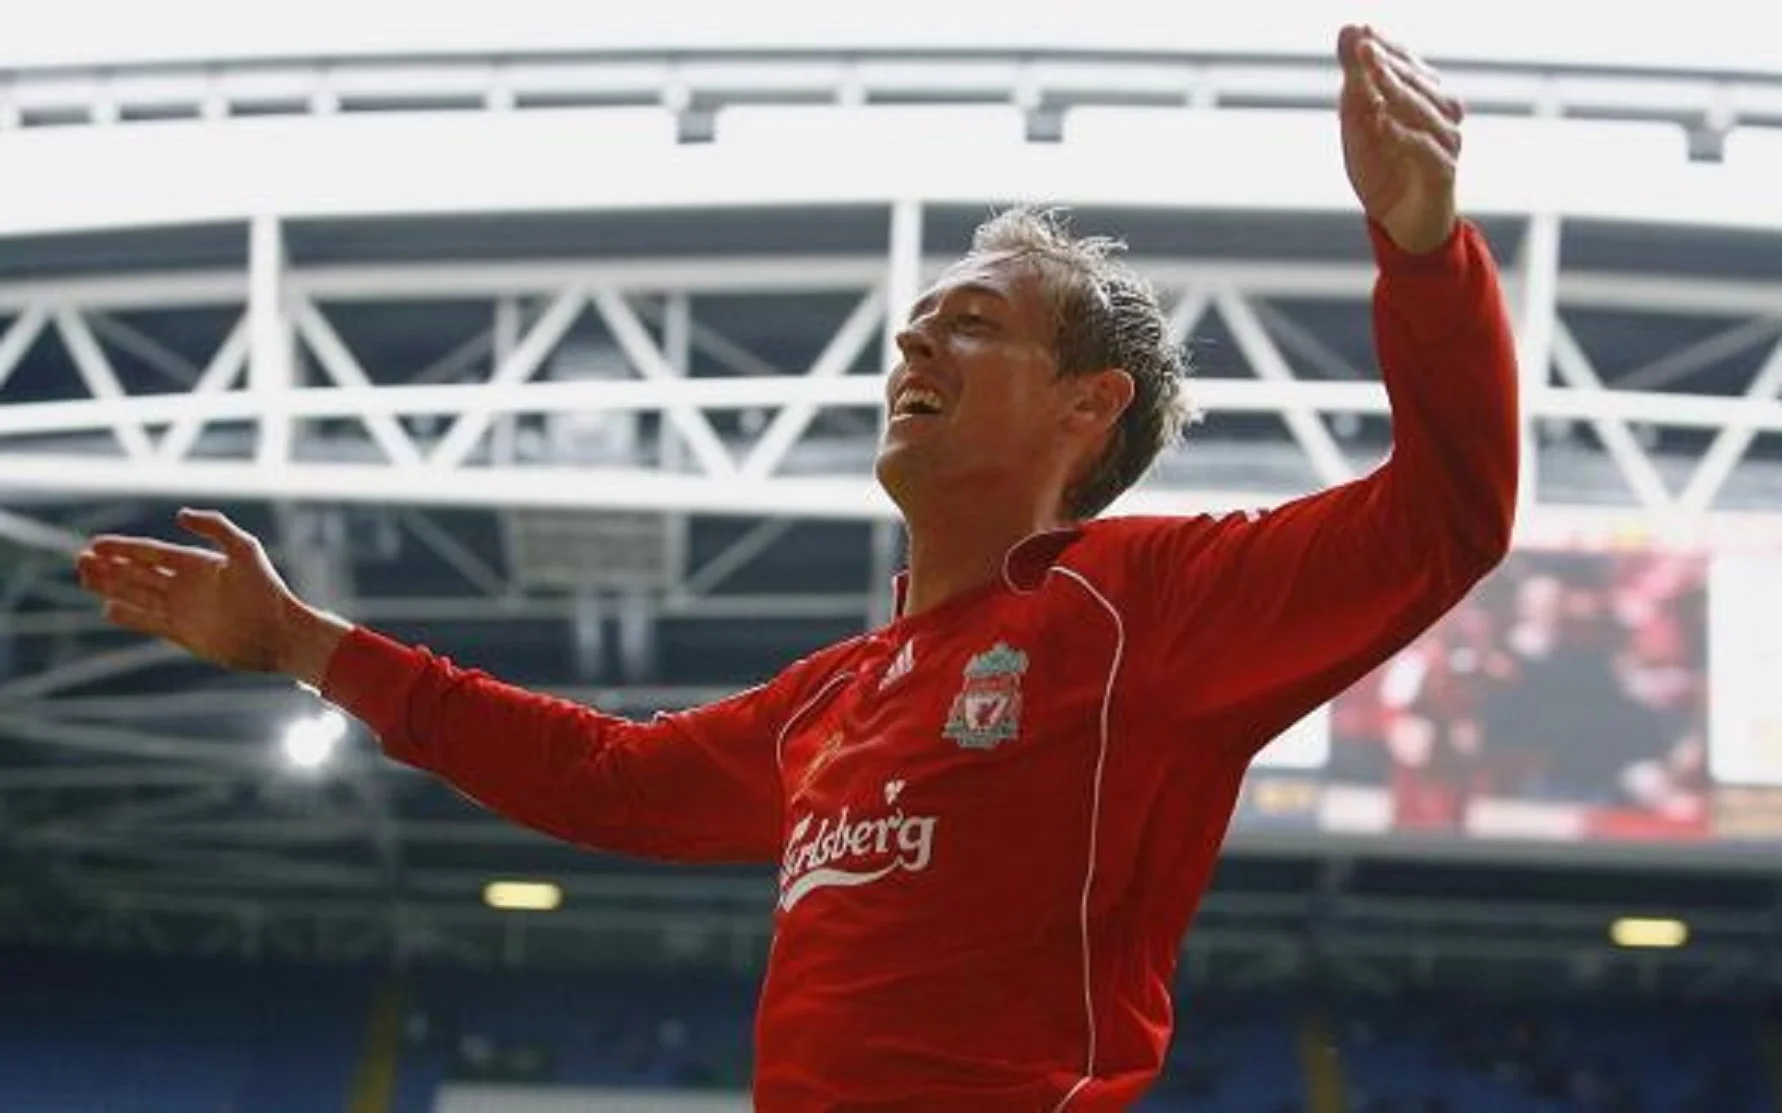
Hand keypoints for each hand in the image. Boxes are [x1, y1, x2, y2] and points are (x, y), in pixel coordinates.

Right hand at [74, 508, 346, 683]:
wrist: (279, 634)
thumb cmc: (267, 591)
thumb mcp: (245, 550)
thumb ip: (216, 527)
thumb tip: (179, 514)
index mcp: (197, 564)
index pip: (151, 552)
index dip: (123, 548)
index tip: (95, 544)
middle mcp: (186, 585)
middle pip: (137, 572)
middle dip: (109, 566)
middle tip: (79, 560)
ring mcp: (182, 609)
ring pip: (137, 594)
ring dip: (111, 586)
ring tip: (84, 577)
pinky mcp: (183, 633)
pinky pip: (148, 622)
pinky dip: (128, 615)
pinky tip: (108, 608)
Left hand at [1338, 24, 1463, 253]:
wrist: (1401, 222)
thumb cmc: (1382, 167)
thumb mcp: (1358, 122)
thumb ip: (1355, 78)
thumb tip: (1349, 28)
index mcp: (1423, 97)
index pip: (1407, 65)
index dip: (1386, 48)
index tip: (1362, 31)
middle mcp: (1441, 115)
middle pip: (1418, 85)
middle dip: (1389, 66)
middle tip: (1364, 48)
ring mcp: (1446, 143)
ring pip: (1426, 113)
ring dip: (1399, 93)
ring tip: (1373, 80)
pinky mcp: (1443, 173)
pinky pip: (1426, 151)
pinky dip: (1405, 136)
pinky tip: (1383, 123)